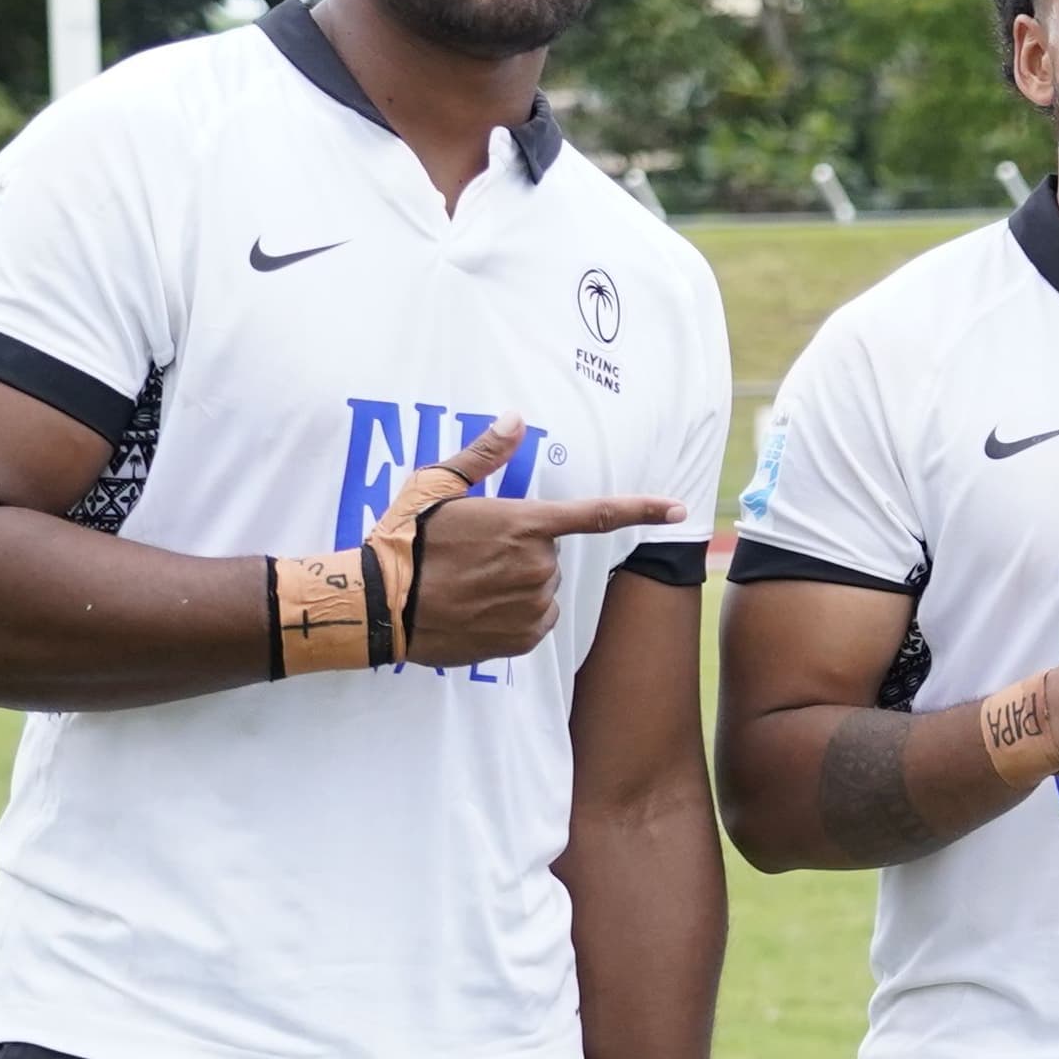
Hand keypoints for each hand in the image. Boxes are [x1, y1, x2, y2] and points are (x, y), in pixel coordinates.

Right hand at [392, 415, 686, 665]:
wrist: (378, 604)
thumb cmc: (405, 539)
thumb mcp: (436, 486)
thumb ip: (483, 456)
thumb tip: (515, 419)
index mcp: (524, 524)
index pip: (596, 515)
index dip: (642, 510)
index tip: (679, 508)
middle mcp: (537, 565)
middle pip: (551, 556)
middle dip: (522, 554)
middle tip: (474, 556)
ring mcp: (531, 604)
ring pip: (543, 590)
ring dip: (517, 587)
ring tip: (469, 585)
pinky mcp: (522, 639)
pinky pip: (535, 623)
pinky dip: (515, 617)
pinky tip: (477, 610)